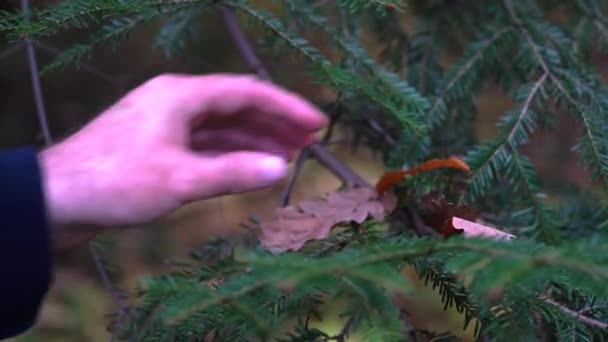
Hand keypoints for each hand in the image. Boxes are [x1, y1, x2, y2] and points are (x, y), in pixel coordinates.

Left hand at [39, 73, 325, 248]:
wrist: (55, 199)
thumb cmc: (116, 183)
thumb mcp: (181, 179)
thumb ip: (234, 173)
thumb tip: (281, 169)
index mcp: (181, 95)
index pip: (247, 92)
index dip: (286, 107)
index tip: (317, 123)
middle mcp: (176, 101)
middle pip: (236, 106)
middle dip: (274, 123)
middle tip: (309, 141)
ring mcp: (165, 122)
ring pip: (221, 126)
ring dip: (254, 139)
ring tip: (288, 155)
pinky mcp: (157, 144)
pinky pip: (204, 143)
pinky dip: (229, 154)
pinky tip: (248, 166)